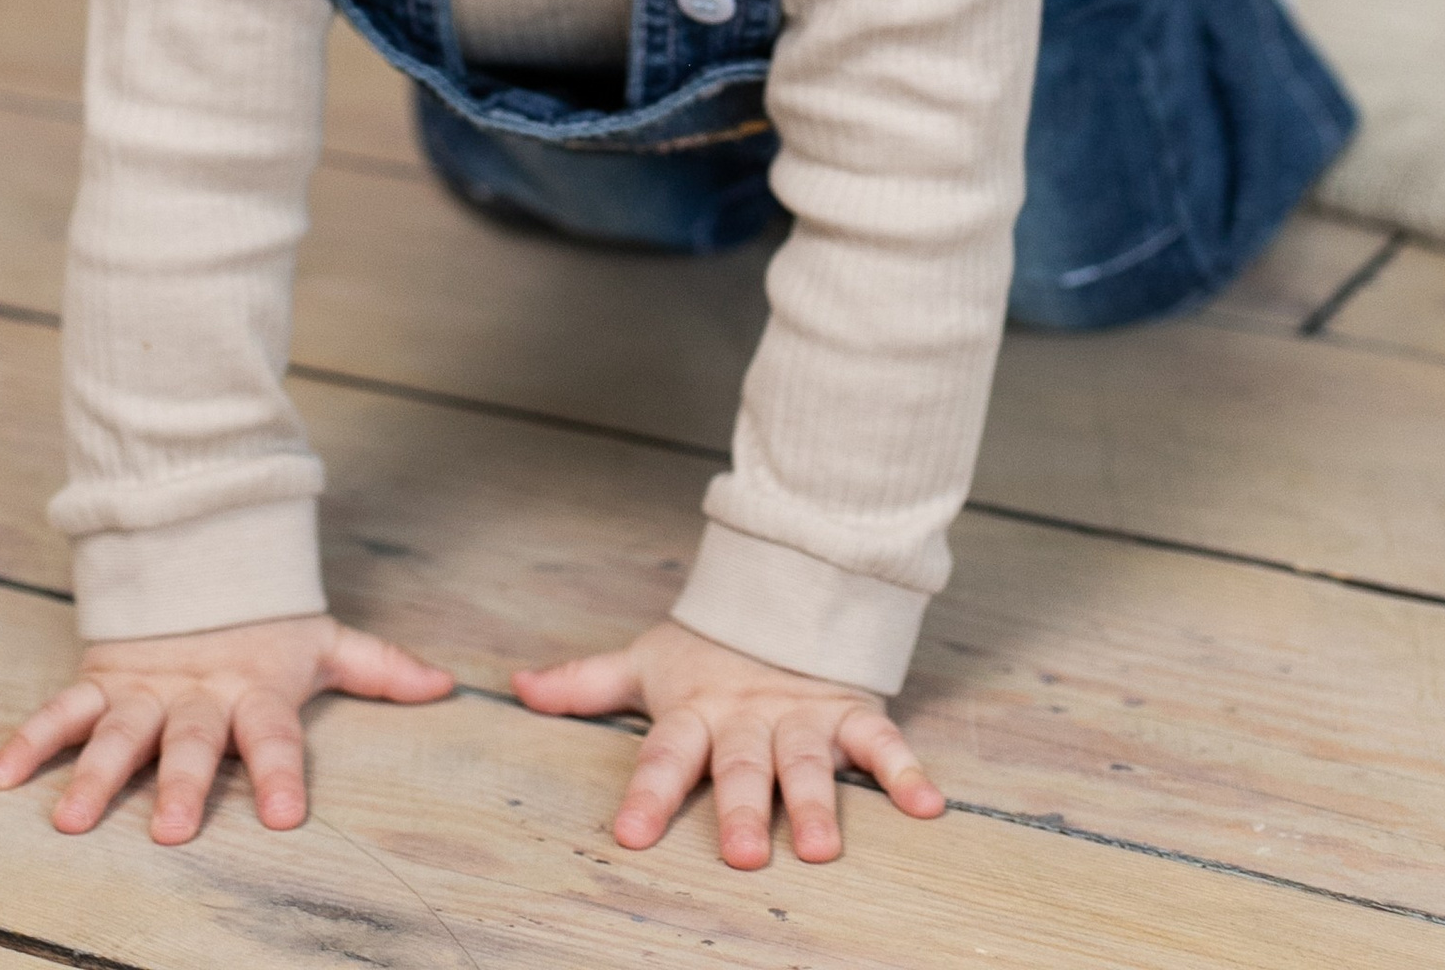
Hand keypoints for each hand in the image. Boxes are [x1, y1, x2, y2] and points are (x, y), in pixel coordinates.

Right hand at [0, 612, 451, 842]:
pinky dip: (29, 740)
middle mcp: (197, 693)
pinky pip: (61, 710)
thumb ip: (380, 667)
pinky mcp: (102, 679)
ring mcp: (145, 688)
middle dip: (179, 784)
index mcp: (255, 688)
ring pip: (117, 733)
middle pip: (189, 741)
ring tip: (68, 820)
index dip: (281, 772)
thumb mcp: (323, 642)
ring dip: (92, 775)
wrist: (198, 558)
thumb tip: (446, 686)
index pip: (275, 734)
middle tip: (169, 831)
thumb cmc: (266, 624)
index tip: (288, 816)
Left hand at [515, 617, 943, 868]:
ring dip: (817, 803)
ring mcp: (802, 714)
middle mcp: (748, 717)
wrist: (784, 588)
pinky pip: (880, 739)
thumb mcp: (647, 662)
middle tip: (744, 856)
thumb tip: (518, 687)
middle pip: (742, 766)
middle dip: (744, 809)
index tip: (629, 834)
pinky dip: (904, 770)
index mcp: (696, 710)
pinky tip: (926, 805)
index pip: (665, 754)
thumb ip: (586, 683)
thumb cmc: (708, 649)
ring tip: (822, 847)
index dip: (647, 793)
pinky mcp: (850, 708)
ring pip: (808, 760)